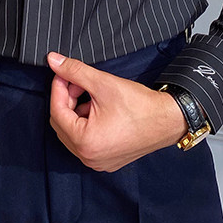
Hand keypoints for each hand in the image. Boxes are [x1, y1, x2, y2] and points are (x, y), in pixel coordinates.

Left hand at [47, 52, 188, 172]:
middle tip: (78, 83)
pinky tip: (100, 110)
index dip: (58, 88)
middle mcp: (88, 158)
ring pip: (73, 133)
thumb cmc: (140, 105)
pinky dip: (86, 124)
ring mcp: (98, 162)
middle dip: (67, 100)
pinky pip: (85, 142)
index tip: (62, 73)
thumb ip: (74, 71)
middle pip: (62, 124)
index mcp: (85, 142)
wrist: (169, 119)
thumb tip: (53, 60)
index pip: (57, 112)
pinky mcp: (107, 160)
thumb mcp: (103, 83)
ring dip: (76, 111)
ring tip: (93, 96)